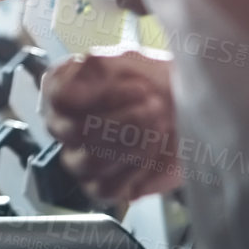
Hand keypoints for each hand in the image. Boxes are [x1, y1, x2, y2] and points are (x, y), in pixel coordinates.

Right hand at [40, 47, 180, 203]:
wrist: (187, 111)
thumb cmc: (156, 83)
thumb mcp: (129, 60)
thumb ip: (98, 64)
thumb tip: (80, 71)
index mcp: (62, 91)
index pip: (60, 99)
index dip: (103, 95)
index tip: (138, 87)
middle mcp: (65, 127)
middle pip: (76, 131)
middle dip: (123, 120)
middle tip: (154, 108)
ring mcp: (81, 159)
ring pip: (90, 161)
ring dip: (131, 143)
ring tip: (158, 126)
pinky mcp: (104, 187)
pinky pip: (107, 188)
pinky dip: (136, 168)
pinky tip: (154, 149)